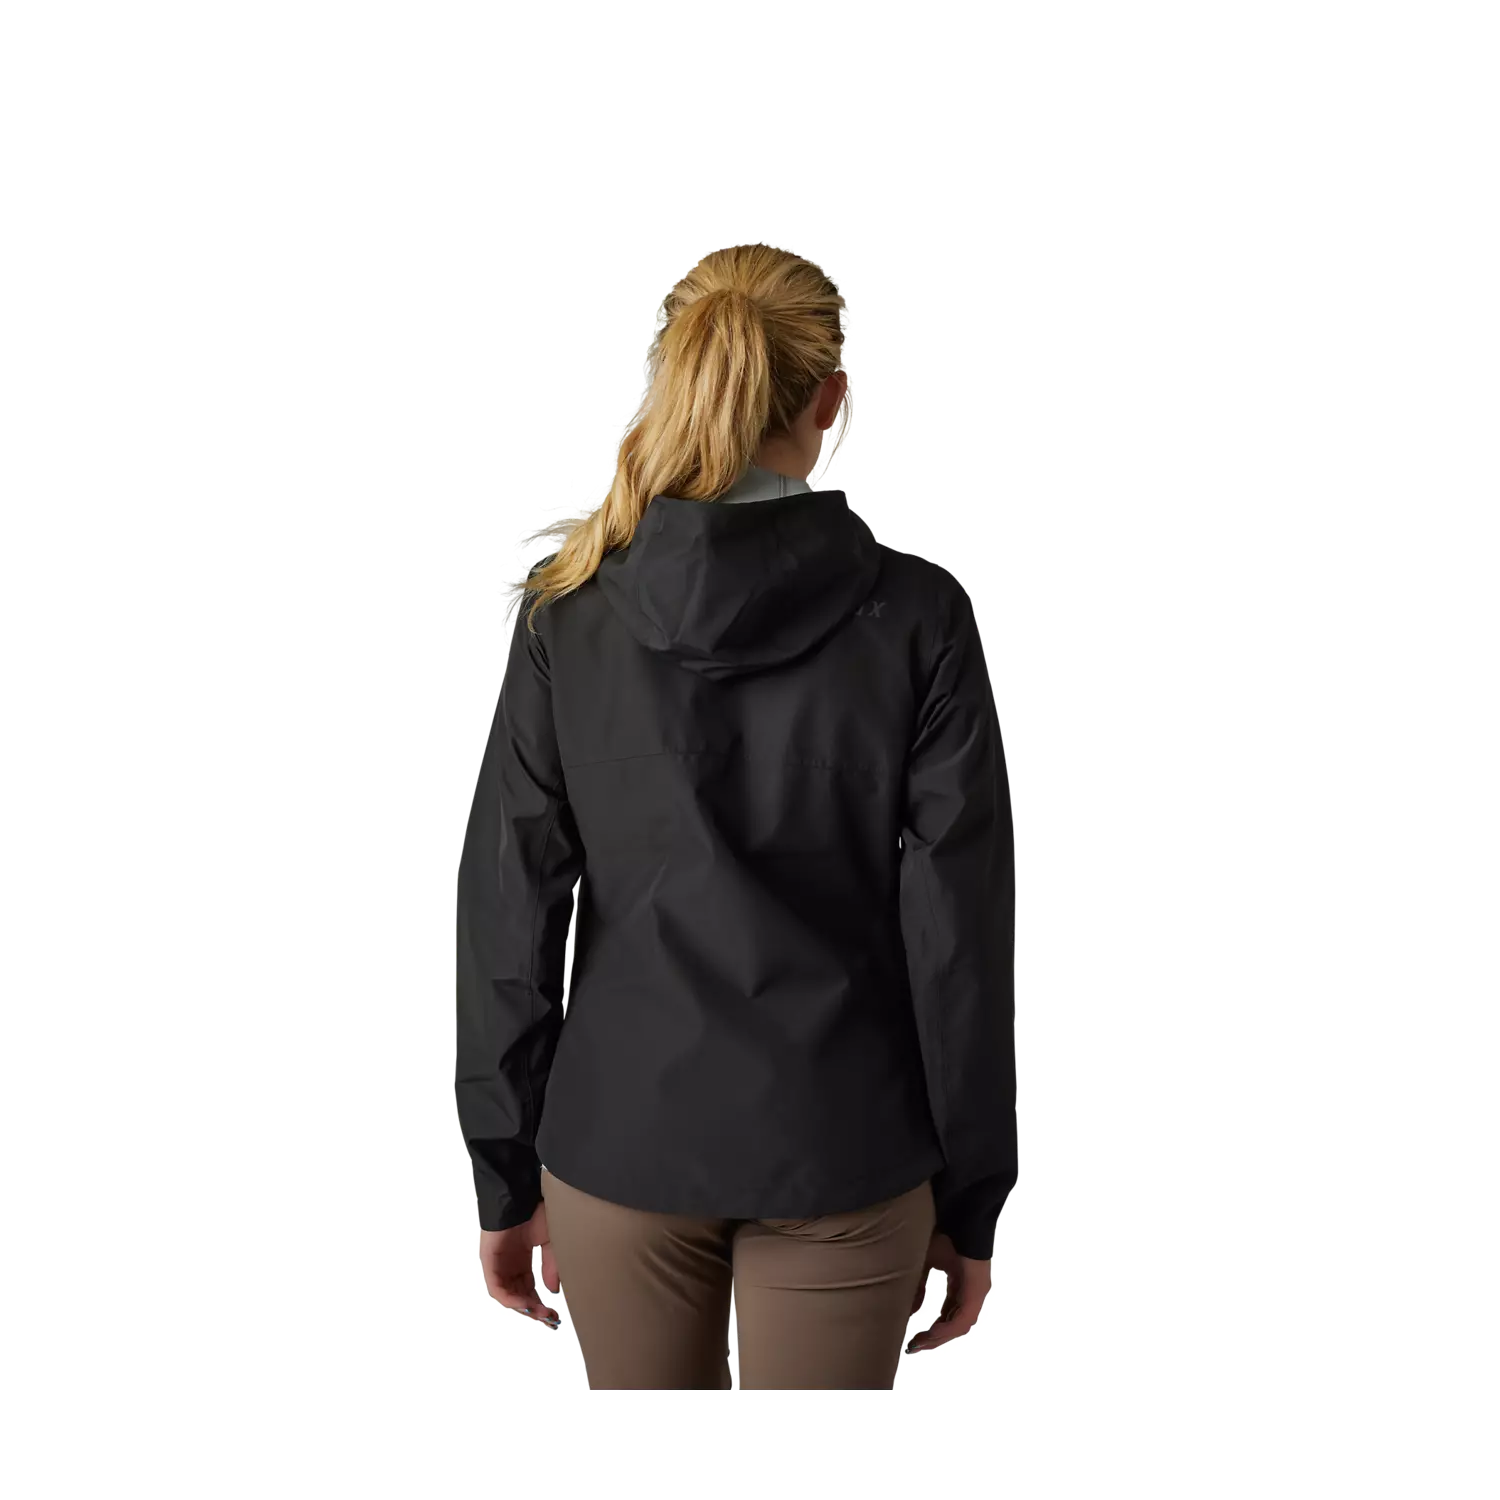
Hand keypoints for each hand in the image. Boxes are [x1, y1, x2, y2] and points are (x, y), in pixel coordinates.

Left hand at [478, 1199, 561, 1329]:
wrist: (520, 1193)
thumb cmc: (536, 1210)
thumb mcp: (551, 1241)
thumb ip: (551, 1266)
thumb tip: (552, 1292)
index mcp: (521, 1258)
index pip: (528, 1289)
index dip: (541, 1304)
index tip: (555, 1316)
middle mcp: (508, 1264)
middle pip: (518, 1295)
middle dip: (534, 1310)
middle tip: (550, 1321)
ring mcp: (497, 1263)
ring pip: (506, 1295)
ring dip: (523, 1307)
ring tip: (540, 1314)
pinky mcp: (488, 1260)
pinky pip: (496, 1287)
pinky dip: (510, 1299)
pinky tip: (526, 1304)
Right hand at [905, 1229, 992, 1354]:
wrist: (957, 1213)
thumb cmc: (941, 1231)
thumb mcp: (923, 1262)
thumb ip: (918, 1287)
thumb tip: (912, 1312)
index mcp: (960, 1282)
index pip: (947, 1314)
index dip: (930, 1329)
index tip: (912, 1339)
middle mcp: (970, 1290)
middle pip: (953, 1324)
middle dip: (932, 1339)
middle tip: (912, 1348)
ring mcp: (977, 1292)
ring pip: (959, 1325)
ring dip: (938, 1337)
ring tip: (918, 1344)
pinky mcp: (979, 1291)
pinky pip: (964, 1318)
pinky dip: (947, 1329)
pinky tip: (931, 1333)